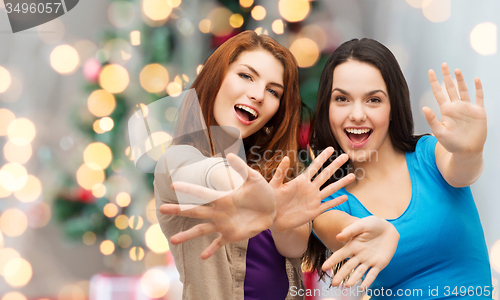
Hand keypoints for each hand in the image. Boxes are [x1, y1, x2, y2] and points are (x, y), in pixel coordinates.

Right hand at [159, 153, 275, 259]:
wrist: (273, 208)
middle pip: (195, 211)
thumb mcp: (254, 178)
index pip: (202, 193)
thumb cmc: (262, 191)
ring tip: (173, 240)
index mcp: (223, 197)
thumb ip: (242, 168)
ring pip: (201, 230)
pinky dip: (211, 250)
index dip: (189, 189)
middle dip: (179, 210)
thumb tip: (229, 155)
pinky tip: (202, 257)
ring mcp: (224, 224)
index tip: (174, 185)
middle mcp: (219, 211)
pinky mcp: (232, 235)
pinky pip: (219, 244)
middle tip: (161, 209)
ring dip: (187, 235)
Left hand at [269, 147, 354, 232]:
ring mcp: (313, 200)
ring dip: (341, 183)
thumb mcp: (274, 185)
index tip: (331, 148)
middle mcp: (310, 189)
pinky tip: (345, 197)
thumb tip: (286, 157)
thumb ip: (280, 172)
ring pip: (331, 189)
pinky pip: (328, 205)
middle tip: (345, 155)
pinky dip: (336, 201)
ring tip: (352, 176)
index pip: (314, 166)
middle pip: (326, 174)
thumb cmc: (271, 200)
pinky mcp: (314, 211)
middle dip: (335, 165)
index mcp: (301, 181)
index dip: (322, 157)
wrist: (272, 218)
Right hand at [322, 216, 398, 288]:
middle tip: (334, 284)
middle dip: (340, 275)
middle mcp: (359, 255)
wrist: (388, 228)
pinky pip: (373, 274)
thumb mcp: (361, 225)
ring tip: (347, 286)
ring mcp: (369, 260)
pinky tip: (363, 288)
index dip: (332, 262)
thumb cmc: (372, 224)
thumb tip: (338, 237)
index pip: (340, 255)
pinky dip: (368, 281)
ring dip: (353, 279)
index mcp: (352, 246)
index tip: (324, 268)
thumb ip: (350, 231)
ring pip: (359, 272)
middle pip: (348, 267)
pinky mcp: (379, 264)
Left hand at [423, 63, 486, 153]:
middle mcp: (456, 107)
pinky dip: (478, 89)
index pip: (438, 93)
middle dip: (446, 76)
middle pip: (450, 88)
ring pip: (464, 90)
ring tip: (456, 70)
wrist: (467, 152)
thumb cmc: (451, 144)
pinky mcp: (478, 112)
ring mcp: (467, 108)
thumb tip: (424, 107)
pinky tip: (476, 80)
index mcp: (446, 110)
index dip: (434, 82)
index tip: (430, 71)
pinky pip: (479, 98)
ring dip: (461, 80)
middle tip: (443, 64)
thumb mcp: (439, 132)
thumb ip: (432, 120)